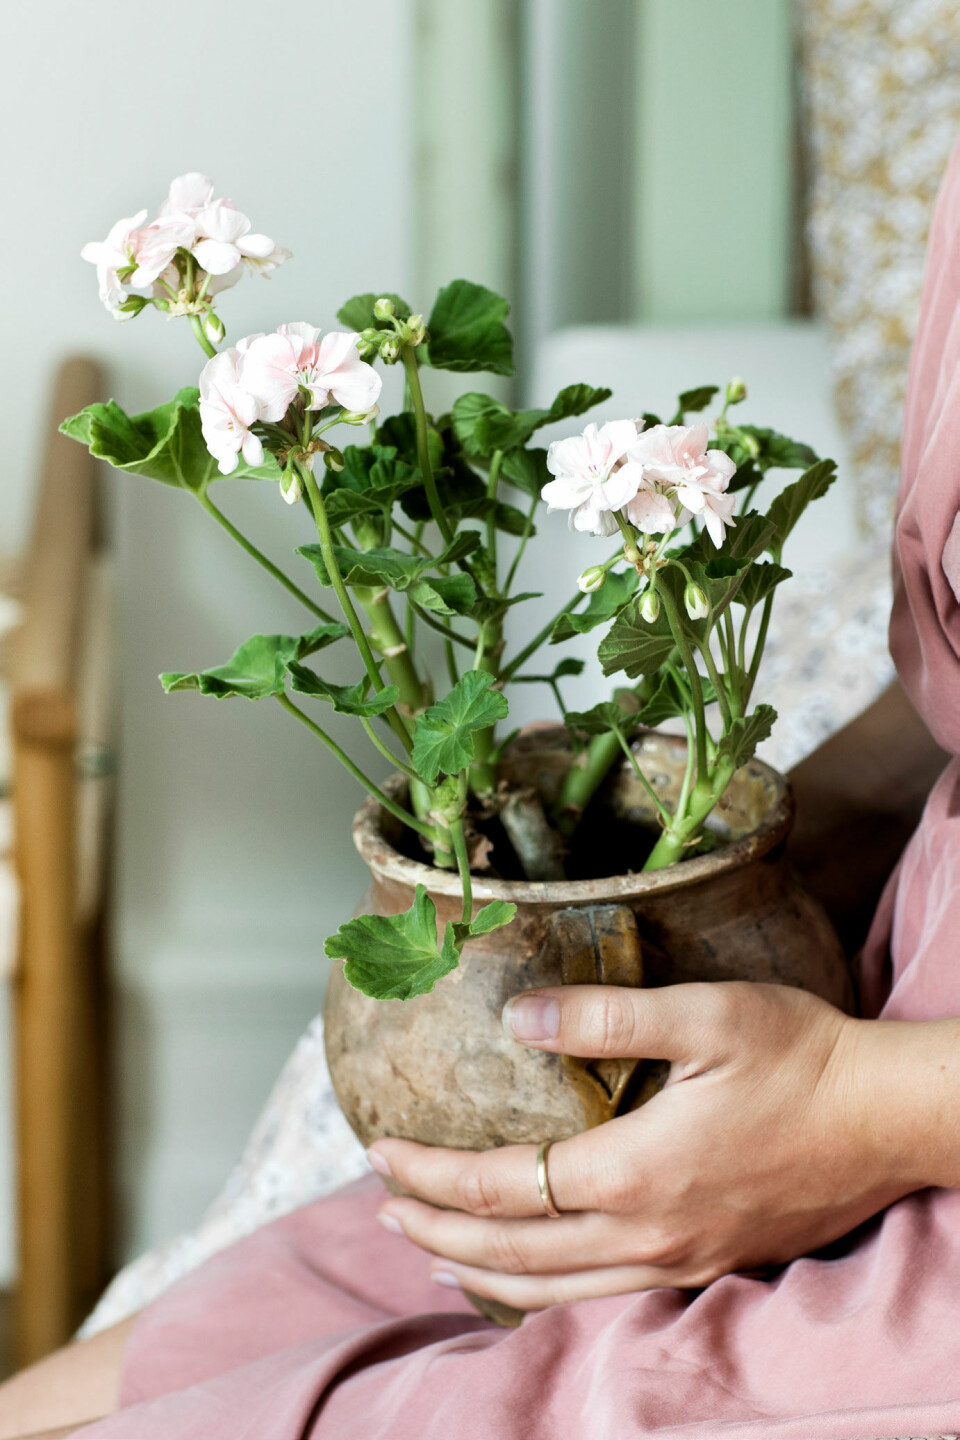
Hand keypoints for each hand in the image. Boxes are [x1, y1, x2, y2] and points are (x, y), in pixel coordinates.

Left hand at [368, 981, 916, 1310]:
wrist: (887, 1119)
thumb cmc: (801, 1057)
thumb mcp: (704, 1014)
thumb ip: (604, 1018)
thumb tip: (516, 1018)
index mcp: (636, 1171)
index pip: (505, 1185)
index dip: (434, 1172)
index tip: (381, 1148)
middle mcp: (648, 1233)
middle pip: (514, 1250)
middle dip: (437, 1227)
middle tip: (383, 1203)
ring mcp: (678, 1259)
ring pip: (553, 1287)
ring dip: (481, 1268)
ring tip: (431, 1248)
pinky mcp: (705, 1262)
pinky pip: (599, 1293)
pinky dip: (541, 1287)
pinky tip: (528, 1273)